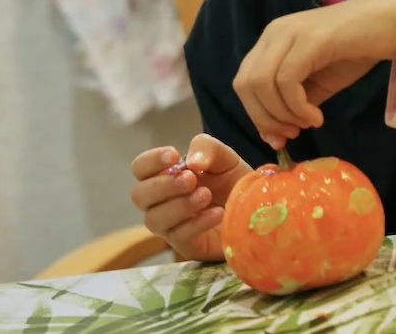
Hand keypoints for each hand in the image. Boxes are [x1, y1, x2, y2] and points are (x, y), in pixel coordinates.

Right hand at [130, 133, 250, 261]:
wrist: (257, 209)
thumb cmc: (233, 181)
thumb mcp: (224, 157)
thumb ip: (207, 148)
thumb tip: (191, 161)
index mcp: (166, 175)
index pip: (140, 168)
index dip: (151, 161)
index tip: (174, 155)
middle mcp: (162, 201)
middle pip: (139, 195)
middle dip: (163, 185)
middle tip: (192, 179)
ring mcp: (171, 226)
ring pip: (154, 219)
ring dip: (180, 205)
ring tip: (206, 195)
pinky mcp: (186, 246)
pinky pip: (180, 237)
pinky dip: (198, 222)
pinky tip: (218, 213)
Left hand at [233, 0, 395, 149]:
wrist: (391, 24)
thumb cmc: (356, 50)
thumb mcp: (317, 83)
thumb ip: (294, 103)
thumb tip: (273, 135)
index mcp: (272, 41)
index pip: (244, 82)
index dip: (256, 115)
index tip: (280, 137)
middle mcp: (274, 33)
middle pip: (246, 84)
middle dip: (265, 118)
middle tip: (293, 134)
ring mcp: (291, 33)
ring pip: (262, 84)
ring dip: (283, 115)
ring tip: (310, 122)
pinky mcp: (311, 39)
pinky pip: (287, 81)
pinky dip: (298, 107)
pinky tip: (317, 116)